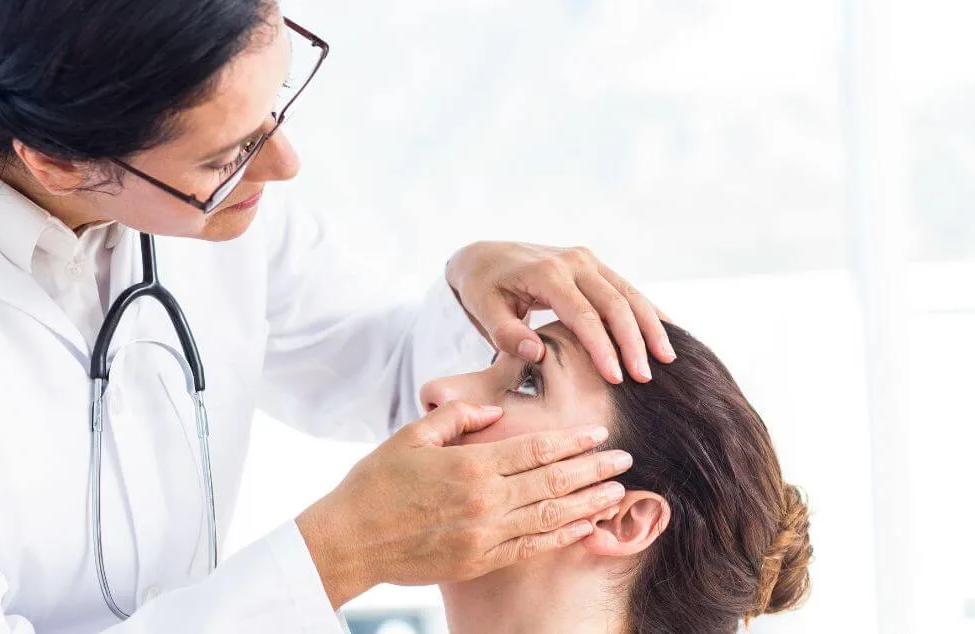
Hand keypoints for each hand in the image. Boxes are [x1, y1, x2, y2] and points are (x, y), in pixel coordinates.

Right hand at [296, 402, 633, 608]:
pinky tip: (584, 527)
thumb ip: (456, 419)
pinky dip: (562, 537)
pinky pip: (531, 549)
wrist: (350, 540)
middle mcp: (485, 501)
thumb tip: (494, 412)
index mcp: (470, 465)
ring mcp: (484, 535)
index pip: (535, 449)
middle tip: (625, 459)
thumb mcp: (412, 436)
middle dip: (593, 469)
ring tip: (616, 491)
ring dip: (587, 503)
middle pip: (552, 482)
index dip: (572, 440)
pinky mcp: (479, 562)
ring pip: (550, 517)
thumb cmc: (375, 483)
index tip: (599, 433)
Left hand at [445, 241, 674, 383]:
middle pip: (616, 303)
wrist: (484, 255)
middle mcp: (573, 262)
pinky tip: (667, 332)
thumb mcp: (484, 311)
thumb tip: (538, 356)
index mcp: (547, 274)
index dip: (603, 349)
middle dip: (634, 342)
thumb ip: (507, 335)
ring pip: (629, 293)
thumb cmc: (483, 289)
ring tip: (668, 359)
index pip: (584, 316)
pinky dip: (648, 310)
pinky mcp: (593, 264)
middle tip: (646, 378)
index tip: (617, 380)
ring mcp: (586, 260)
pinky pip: (627, 288)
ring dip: (650, 326)